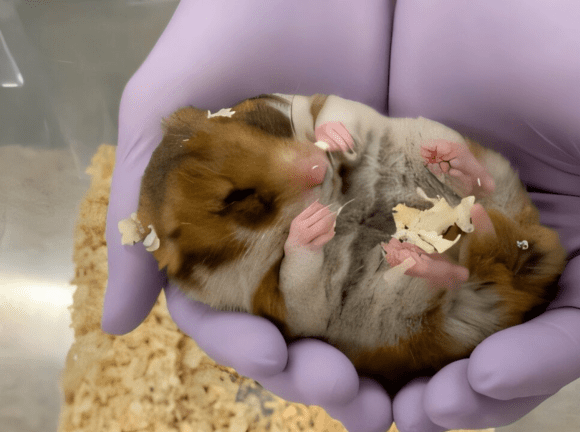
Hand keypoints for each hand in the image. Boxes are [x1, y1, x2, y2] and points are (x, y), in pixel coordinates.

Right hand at [103, 2, 394, 430]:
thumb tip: (118, 324)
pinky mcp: (415, 193)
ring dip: (376, 363)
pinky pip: (428, 258)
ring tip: (395, 393)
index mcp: (235, 224)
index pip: (231, 308)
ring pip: (365, 313)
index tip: (271, 353)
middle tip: (344, 390)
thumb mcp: (169, 106)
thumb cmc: (238, 19)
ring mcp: (358, 217)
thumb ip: (141, 208)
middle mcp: (296, 232)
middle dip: (315, 367)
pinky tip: (448, 338)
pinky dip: (433, 304)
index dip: (245, 342)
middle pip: (303, 326)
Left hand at [388, 0, 579, 429]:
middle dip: (460, 391)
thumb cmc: (564, 34)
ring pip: (427, 329)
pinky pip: (367, 277)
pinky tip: (324, 337)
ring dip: (398, 372)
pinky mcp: (384, 211)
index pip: (567, 336)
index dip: (531, 373)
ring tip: (363, 392)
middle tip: (419, 411)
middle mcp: (513, 251)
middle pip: (494, 349)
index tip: (484, 383)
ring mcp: (444, 235)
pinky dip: (350, 316)